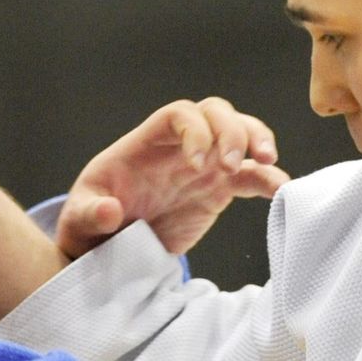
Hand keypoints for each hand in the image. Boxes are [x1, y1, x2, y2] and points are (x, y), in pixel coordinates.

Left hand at [57, 98, 291, 257]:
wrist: (110, 247)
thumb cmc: (91, 224)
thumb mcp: (80, 220)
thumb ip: (91, 214)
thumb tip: (109, 211)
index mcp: (146, 144)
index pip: (178, 114)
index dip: (194, 130)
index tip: (195, 164)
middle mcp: (179, 146)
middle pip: (216, 113)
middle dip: (231, 132)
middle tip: (230, 166)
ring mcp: (203, 165)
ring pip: (239, 133)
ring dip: (257, 140)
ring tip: (267, 162)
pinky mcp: (218, 189)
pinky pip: (251, 175)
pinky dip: (269, 178)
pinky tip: (281, 189)